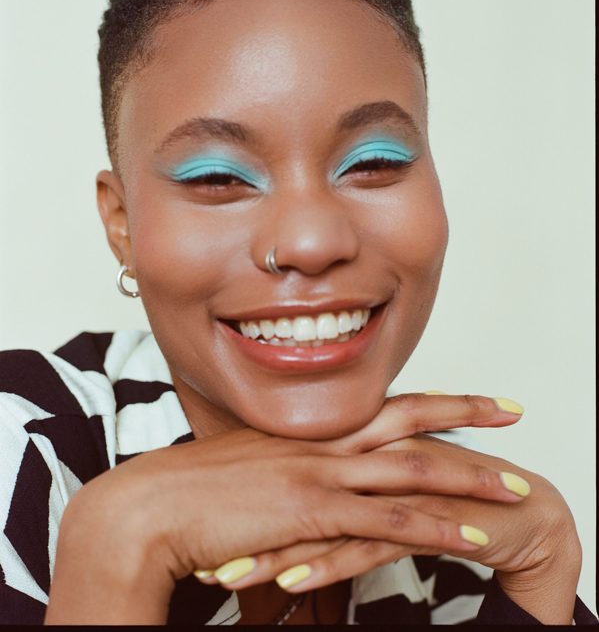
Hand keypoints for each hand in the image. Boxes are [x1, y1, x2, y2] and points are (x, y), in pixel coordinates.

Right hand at [45, 393, 523, 622]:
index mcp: (309, 429)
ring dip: (469, 478)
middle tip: (510, 410)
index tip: (464, 397)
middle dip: (466, 414)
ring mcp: (320, 473)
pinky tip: (471, 538)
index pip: (383, 405)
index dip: (428, 400)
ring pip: (412, 469)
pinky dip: (436, 530)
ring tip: (515, 485)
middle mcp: (322, 442)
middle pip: (410, 419)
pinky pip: (389, 521)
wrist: (150, 507)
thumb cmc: (193, 489)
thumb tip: (308, 484)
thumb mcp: (250, 470)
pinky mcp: (313, 511)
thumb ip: (287, 473)